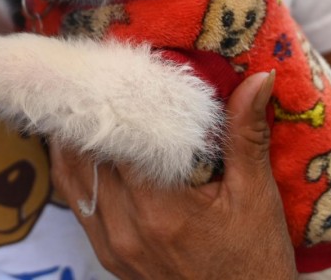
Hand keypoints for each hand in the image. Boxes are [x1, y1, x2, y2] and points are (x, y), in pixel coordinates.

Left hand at [50, 72, 297, 279]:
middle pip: (88, 155)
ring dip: (72, 139)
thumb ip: (246, 136)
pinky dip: (72, 169)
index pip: (118, 140)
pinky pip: (76, 202)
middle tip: (89, 75)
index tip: (110, 69)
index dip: (112, 102)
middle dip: (89, 114)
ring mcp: (111, 245)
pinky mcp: (106, 256)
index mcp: (160, 209)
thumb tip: (258, 79)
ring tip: (73, 100)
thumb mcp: (256, 198)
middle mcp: (125, 227)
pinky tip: (73, 145)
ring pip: (73, 176)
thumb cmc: (254, 261)